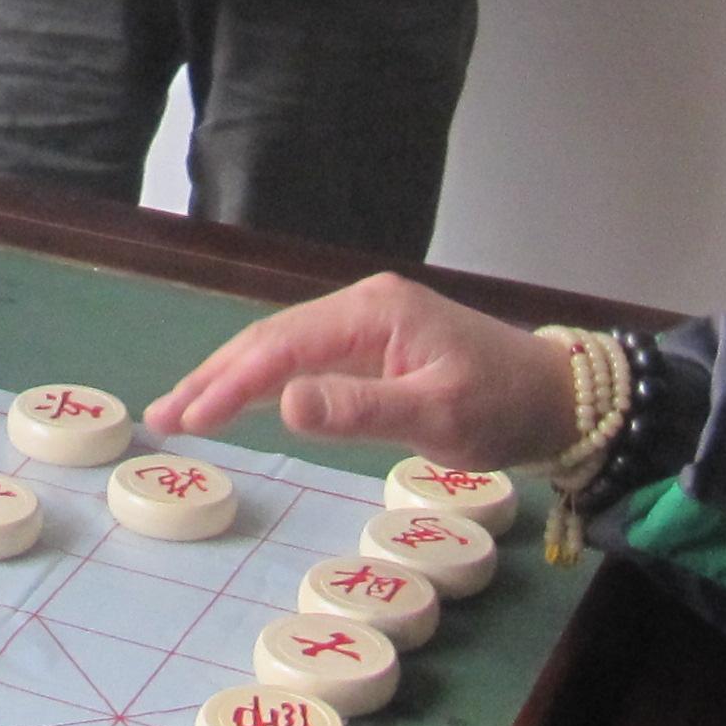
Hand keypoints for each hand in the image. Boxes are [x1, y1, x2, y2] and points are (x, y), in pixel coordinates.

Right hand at [144, 270, 582, 467]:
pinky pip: (306, 359)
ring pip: (283, 349)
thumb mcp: (435, 416)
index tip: (187, 419)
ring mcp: (369, 325)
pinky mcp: (377, 347)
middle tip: (163, 418)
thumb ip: (359, 408)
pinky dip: (266, 382)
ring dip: (232, 380)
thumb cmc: (504, 407)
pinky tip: (239, 401)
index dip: (227, 382)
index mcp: (373, 311)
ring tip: (184, 412)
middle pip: (270, 339)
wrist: (561, 399)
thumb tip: (284, 402)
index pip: (281, 346)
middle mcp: (362, 306)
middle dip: (213, 378)